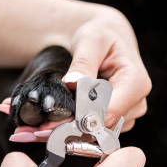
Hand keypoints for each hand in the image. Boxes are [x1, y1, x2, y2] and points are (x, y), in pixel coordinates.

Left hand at [0, 7, 150, 141]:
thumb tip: (72, 83)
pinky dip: (68, 128)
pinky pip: (91, 129)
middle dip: (65, 129)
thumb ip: (83, 62)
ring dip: (63, 131)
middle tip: (30, 130)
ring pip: (93, 132)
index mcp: (136, 83)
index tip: (49, 124)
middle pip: (100, 126)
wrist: (108, 38)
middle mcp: (136, 103)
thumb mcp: (91, 40)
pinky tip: (44, 124)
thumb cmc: (102, 34)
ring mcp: (127, 114)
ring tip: (31, 128)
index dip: (80, 119)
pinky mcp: (114, 119)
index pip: (109, 110)